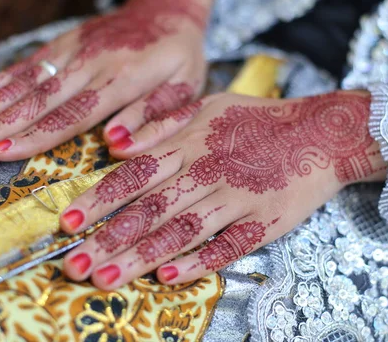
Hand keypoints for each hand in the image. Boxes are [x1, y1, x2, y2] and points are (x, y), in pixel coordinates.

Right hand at [0, 0, 212, 160]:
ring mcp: (78, 48)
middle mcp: (94, 61)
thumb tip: (117, 146)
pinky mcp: (70, 39)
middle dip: (1, 123)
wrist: (170, 8)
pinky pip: (35, 60)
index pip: (73, 113)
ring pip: (31, 78)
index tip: (2, 153)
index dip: (36, 135)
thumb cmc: (181, 57)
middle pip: (42, 98)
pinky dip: (9, 76)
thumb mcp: (185, 89)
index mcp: (124, 79)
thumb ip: (154, 117)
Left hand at [58, 91, 387, 288]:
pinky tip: (167, 279)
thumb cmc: (258, 120)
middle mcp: (207, 171)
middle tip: (73, 266)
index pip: (136, 175)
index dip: (99, 200)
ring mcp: (237, 197)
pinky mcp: (263, 221)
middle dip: (109, 240)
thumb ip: (163, 126)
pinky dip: (197, 263)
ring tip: (105, 279)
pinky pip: (227, 246)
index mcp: (191, 143)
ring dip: (141, 258)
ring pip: (181, 231)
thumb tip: (117, 145)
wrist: (320, 132)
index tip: (67, 224)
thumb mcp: (208, 107)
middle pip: (151, 210)